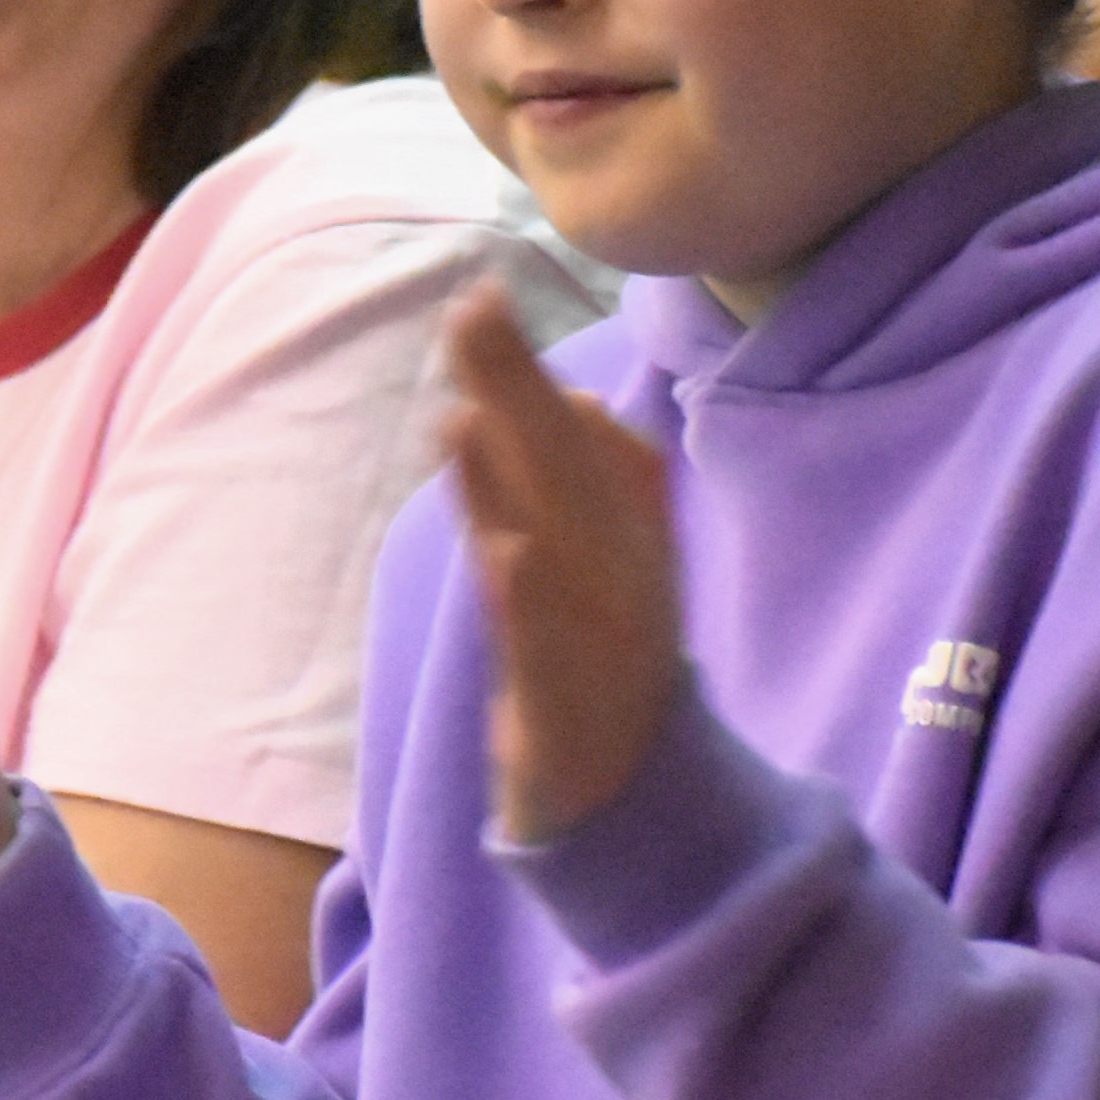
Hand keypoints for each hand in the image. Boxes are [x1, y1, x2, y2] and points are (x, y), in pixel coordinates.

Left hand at [441, 284, 686, 847]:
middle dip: (516, 387)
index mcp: (625, 540)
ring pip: (552, 547)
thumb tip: (564, 403)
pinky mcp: (564, 708)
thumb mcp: (601, 571)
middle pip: (562, 471)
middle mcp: (618, 576)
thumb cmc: (603, 672)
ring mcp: (597, 641)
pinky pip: (545, 649)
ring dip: (513, 479)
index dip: (529, 372)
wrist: (631, 808)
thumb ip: (583, 488)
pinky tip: (507, 553)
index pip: (576, 444)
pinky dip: (530, 600)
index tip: (483, 292)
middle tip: (470, 307)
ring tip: (467, 408)